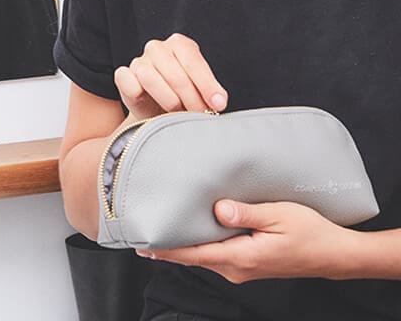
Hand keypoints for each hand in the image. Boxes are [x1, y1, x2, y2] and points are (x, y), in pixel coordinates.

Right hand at [114, 33, 227, 119]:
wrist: (157, 110)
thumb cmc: (182, 96)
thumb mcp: (199, 90)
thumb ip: (209, 92)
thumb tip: (219, 101)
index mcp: (180, 44)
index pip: (193, 62)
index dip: (207, 85)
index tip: (218, 104)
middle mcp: (157, 48)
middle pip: (175, 73)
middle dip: (190, 98)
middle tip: (199, 115)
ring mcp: (139, 61)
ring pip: (150, 77)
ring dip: (167, 99)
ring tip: (177, 113)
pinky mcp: (123, 75)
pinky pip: (128, 82)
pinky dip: (138, 93)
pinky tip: (148, 102)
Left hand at [139, 200, 356, 282]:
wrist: (334, 254)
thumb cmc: (310, 232)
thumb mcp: (278, 215)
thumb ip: (246, 213)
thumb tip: (218, 209)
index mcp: (241, 257)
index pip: (194, 253)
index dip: (167, 249)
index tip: (143, 242)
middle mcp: (237, 268)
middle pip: (193, 255)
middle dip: (168, 244)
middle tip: (143, 227)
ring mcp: (242, 268)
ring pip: (204, 254)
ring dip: (184, 242)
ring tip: (162, 225)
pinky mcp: (248, 263)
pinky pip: (217, 253)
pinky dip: (200, 242)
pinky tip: (192, 229)